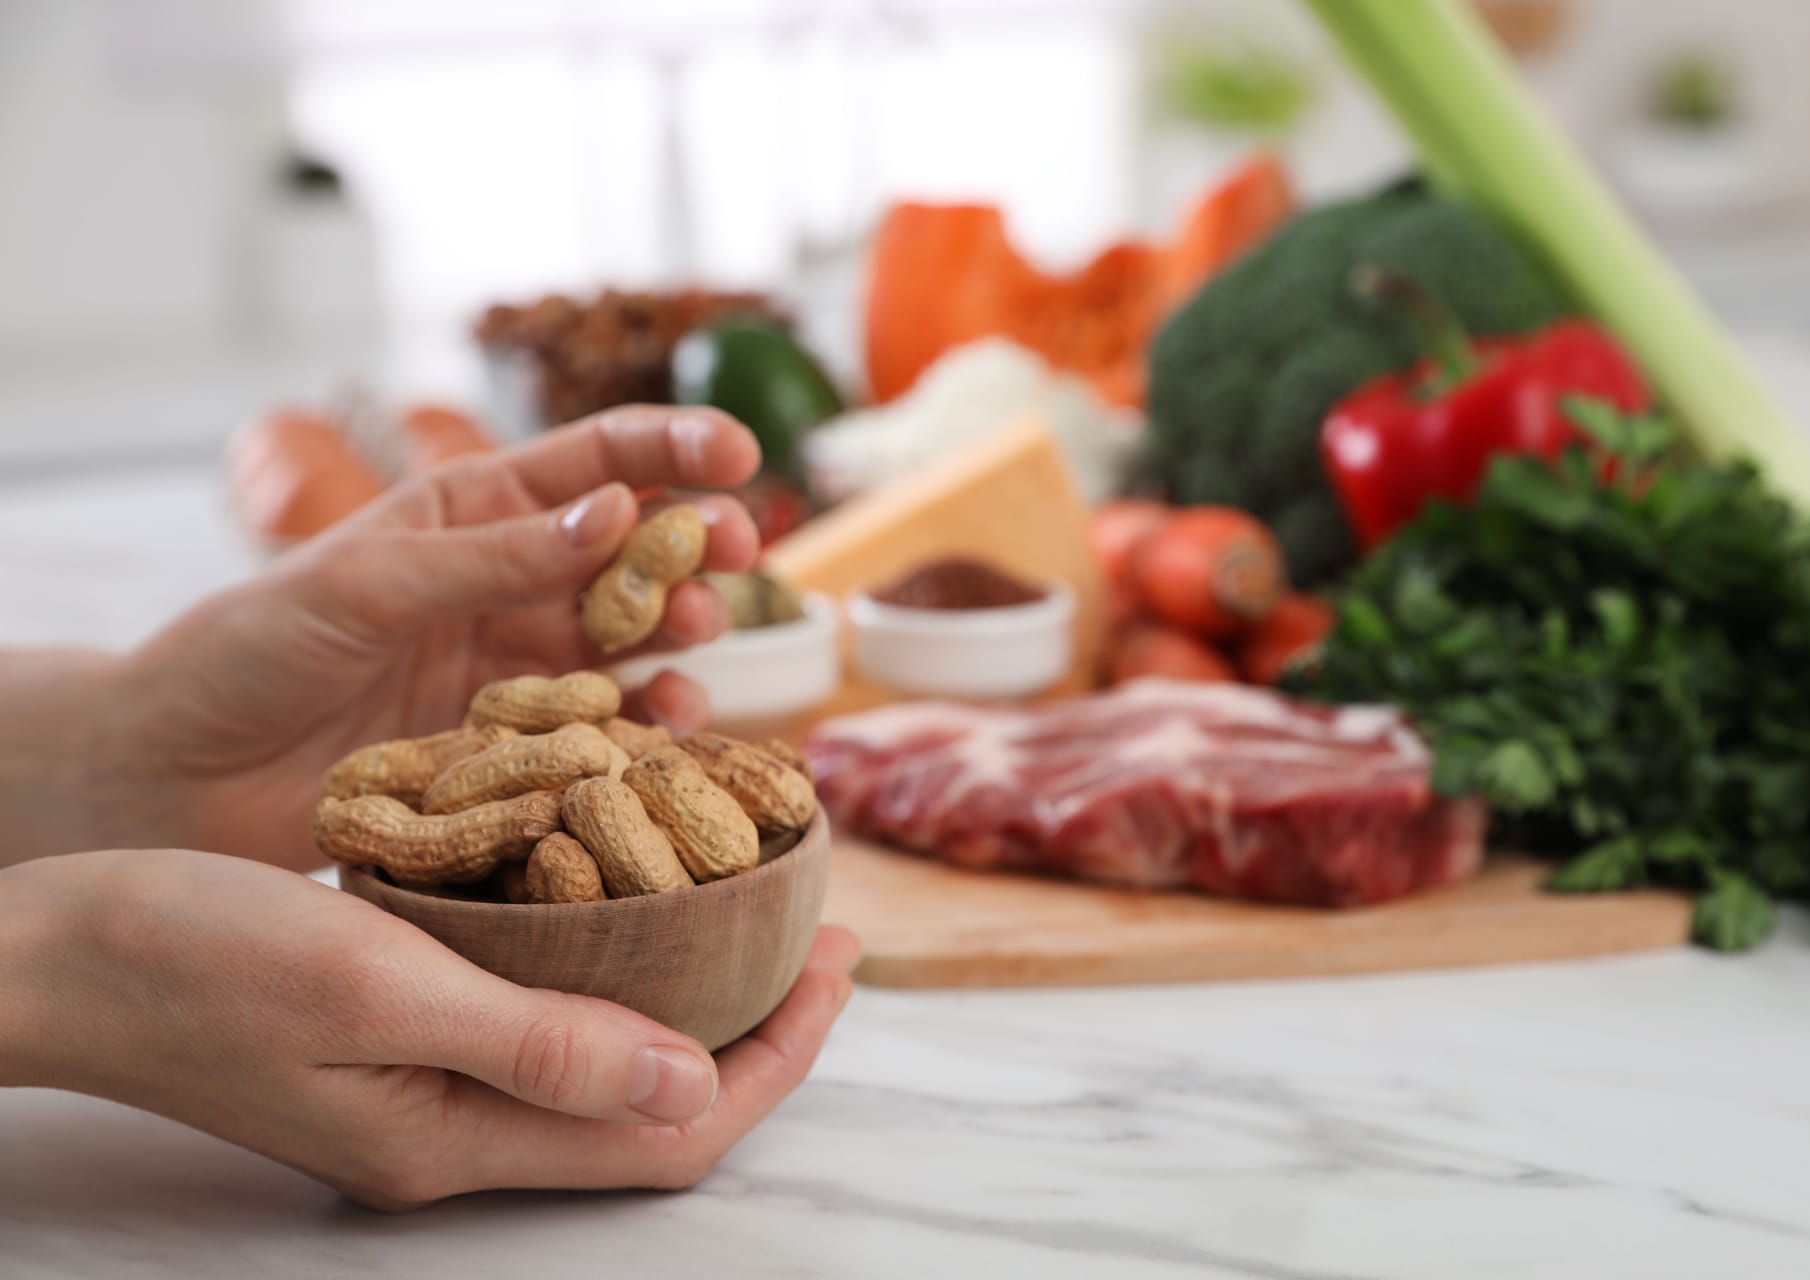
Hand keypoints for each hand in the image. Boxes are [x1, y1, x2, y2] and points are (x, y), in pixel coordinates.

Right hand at [0, 849, 857, 1208]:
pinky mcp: (394, 1038)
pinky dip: (604, 960)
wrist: (52, 950)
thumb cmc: (192, 958)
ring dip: (685, 988)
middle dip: (754, 1022)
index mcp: (462, 1137)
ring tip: (746, 897)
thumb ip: (535, 1044)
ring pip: (603, 1056)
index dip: (779, 1055)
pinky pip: (537, 1013)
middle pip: (653, 1102)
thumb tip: (689, 1082)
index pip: (673, 1133)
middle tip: (818, 919)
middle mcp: (456, 1130)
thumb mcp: (376, 988)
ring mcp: (424, 1089)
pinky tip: (620, 886)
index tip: (845, 951)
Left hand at [103, 406, 763, 866]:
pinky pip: (603, 724)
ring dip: (680, 632)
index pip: (595, 459)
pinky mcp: (512, 746)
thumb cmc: (248, 652)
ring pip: (631, 637)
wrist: (176, 774)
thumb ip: (493, 556)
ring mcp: (512, 664)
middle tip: (739, 556)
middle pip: (634, 549)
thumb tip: (616, 510)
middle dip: (697, 543)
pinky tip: (670, 726)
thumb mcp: (365, 585)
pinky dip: (647, 722)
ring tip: (699, 643)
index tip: (744, 454)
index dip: (675, 445)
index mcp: (468, 511)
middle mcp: (505, 581)